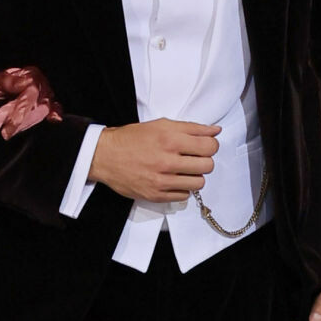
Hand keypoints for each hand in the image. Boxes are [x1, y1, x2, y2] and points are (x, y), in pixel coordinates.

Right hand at [88, 120, 220, 201]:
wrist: (105, 156)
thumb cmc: (132, 139)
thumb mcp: (161, 125)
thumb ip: (191, 128)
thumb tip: (215, 131)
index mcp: (170, 140)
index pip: (209, 147)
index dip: (211, 146)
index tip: (204, 147)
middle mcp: (167, 161)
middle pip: (207, 166)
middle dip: (204, 161)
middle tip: (193, 159)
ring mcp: (161, 180)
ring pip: (198, 183)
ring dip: (194, 176)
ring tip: (183, 170)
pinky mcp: (155, 195)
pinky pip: (183, 195)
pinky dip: (181, 188)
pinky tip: (172, 180)